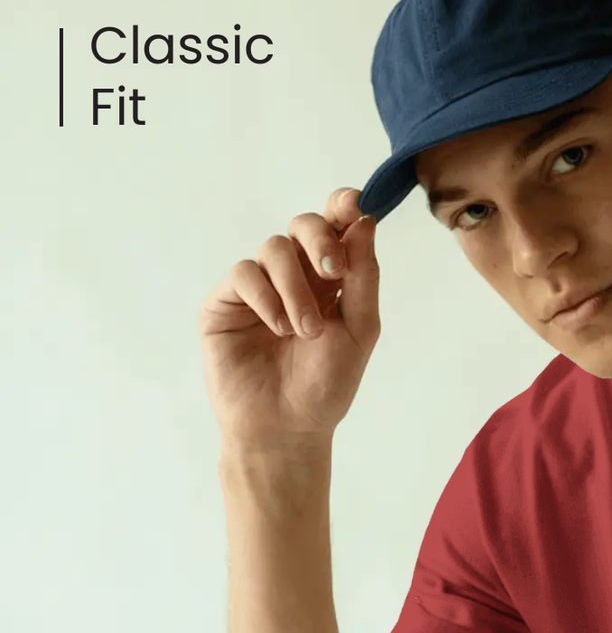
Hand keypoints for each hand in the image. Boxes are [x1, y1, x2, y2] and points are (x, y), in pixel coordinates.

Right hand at [197, 185, 380, 447]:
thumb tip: (364, 222)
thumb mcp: (359, 330)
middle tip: (334, 272)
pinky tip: (278, 329)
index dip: (341, 208)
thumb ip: (363, 277)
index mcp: (329, 281)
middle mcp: (293, 277)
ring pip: (274, 249)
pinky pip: (244, 274)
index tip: (353, 204)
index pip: (334, 228)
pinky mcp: (225, 302)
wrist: (286, 428)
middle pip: (303, 225)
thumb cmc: (325, 386)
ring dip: (296, 287)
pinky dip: (266, 297)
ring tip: (305, 331)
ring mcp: (257, 288)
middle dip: (321, 240)